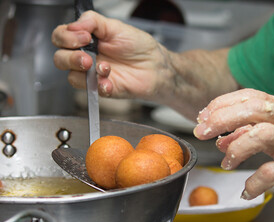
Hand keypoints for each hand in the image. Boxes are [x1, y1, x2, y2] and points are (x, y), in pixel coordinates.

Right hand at [52, 11, 172, 101]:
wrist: (156, 67)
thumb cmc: (139, 47)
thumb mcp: (116, 27)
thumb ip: (93, 22)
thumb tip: (75, 25)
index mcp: (87, 40)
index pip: (61, 37)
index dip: (66, 37)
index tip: (83, 37)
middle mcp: (86, 57)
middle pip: (60, 59)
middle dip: (70, 58)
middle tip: (87, 58)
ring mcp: (93, 75)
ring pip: (72, 77)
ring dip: (86, 73)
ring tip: (105, 68)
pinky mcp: (102, 89)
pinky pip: (91, 91)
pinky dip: (100, 86)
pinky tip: (110, 82)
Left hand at [193, 88, 273, 219]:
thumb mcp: (273, 138)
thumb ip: (246, 135)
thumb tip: (219, 140)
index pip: (249, 96)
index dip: (222, 104)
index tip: (202, 117)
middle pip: (254, 108)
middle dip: (222, 119)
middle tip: (202, 132)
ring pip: (263, 134)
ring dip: (237, 148)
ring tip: (226, 162)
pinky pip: (273, 172)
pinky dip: (255, 182)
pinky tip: (247, 189)